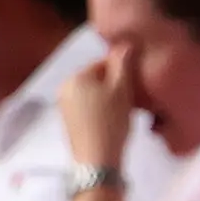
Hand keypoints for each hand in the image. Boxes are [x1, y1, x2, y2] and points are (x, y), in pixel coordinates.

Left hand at [57, 42, 134, 169]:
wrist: (96, 158)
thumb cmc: (111, 121)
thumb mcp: (122, 90)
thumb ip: (123, 64)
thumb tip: (126, 42)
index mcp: (76, 76)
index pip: (104, 63)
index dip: (123, 73)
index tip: (135, 87)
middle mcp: (65, 87)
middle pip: (96, 78)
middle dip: (114, 85)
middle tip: (131, 101)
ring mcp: (64, 105)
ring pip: (92, 93)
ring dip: (108, 98)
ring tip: (123, 113)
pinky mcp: (67, 121)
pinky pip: (87, 107)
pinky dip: (99, 110)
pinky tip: (111, 122)